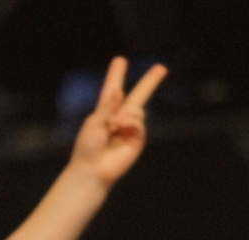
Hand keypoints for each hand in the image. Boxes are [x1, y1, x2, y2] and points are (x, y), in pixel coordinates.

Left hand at [70, 57, 167, 185]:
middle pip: (138, 96)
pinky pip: (139, 122)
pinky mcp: (137, 139)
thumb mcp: (94, 122)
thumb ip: (107, 106)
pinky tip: (120, 128)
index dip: (116, 76)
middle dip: (150, 82)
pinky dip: (130, 122)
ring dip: (126, 115)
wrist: (93, 169)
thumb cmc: (87, 147)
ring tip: (113, 126)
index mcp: (105, 112)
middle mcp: (119, 118)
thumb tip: (119, 90)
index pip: (111, 90)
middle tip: (161, 68)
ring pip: (138, 110)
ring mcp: (130, 129)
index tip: (120, 60)